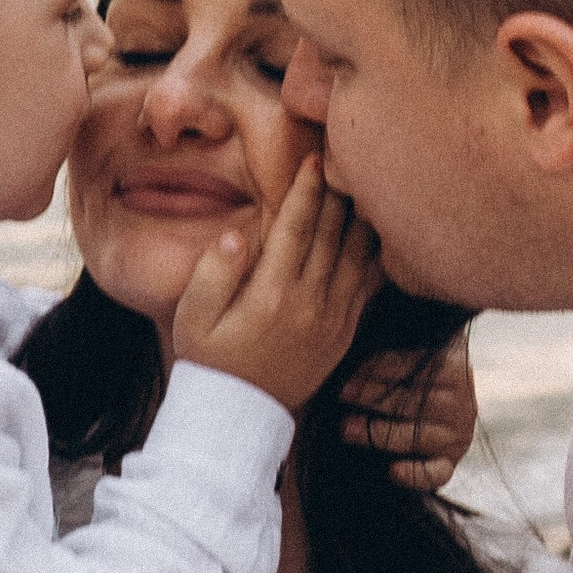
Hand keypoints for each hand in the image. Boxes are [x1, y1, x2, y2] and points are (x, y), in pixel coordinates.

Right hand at [171, 157, 379, 416]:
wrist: (239, 417)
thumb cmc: (208, 360)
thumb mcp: (192, 318)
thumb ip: (212, 273)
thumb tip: (235, 234)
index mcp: (271, 295)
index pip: (296, 228)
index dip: (308, 189)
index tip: (315, 158)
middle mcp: (310, 304)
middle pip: (333, 234)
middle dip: (340, 191)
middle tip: (348, 156)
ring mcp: (334, 320)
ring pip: (359, 257)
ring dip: (364, 218)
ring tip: (369, 183)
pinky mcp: (346, 333)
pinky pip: (370, 286)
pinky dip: (377, 254)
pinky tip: (379, 232)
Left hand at [340, 327, 474, 487]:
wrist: (441, 404)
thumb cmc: (411, 373)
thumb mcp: (411, 347)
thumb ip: (395, 333)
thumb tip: (362, 311)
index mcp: (452, 365)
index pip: (412, 367)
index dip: (376, 371)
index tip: (345, 377)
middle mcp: (461, 400)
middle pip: (411, 400)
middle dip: (371, 398)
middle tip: (340, 396)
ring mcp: (458, 433)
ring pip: (416, 436)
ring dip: (378, 434)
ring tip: (346, 430)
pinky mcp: (451, 460)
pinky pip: (436, 472)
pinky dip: (416, 474)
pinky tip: (393, 472)